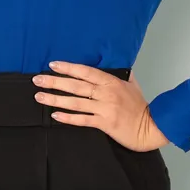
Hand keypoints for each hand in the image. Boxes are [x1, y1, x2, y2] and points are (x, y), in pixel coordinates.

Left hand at [32, 60, 169, 152]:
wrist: (152, 127)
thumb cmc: (140, 105)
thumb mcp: (130, 84)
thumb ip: (118, 73)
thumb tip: (109, 62)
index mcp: (110, 82)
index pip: (85, 71)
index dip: (68, 67)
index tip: (52, 65)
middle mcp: (105, 93)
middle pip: (76, 85)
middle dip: (54, 82)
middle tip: (37, 79)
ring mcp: (104, 109)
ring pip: (75, 102)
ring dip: (56, 99)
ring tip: (40, 97)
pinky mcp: (105, 124)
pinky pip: (83, 120)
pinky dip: (68, 118)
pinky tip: (55, 116)